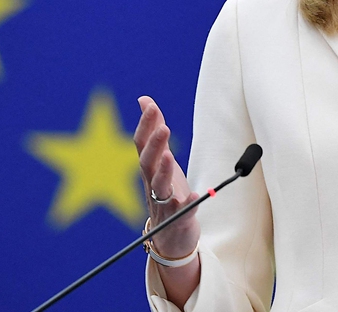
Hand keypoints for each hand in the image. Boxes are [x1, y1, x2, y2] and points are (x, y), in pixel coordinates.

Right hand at [134, 96, 200, 258]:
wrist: (170, 237)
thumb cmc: (166, 191)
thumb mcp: (162, 159)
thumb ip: (154, 129)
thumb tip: (144, 100)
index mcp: (149, 169)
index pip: (142, 144)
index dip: (146, 125)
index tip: (150, 105)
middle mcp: (152, 185)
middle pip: (148, 163)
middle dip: (154, 145)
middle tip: (164, 128)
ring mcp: (164, 203)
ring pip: (160, 187)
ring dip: (164, 171)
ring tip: (170, 157)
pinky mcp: (179, 220)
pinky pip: (182, 212)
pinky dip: (188, 204)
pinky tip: (195, 195)